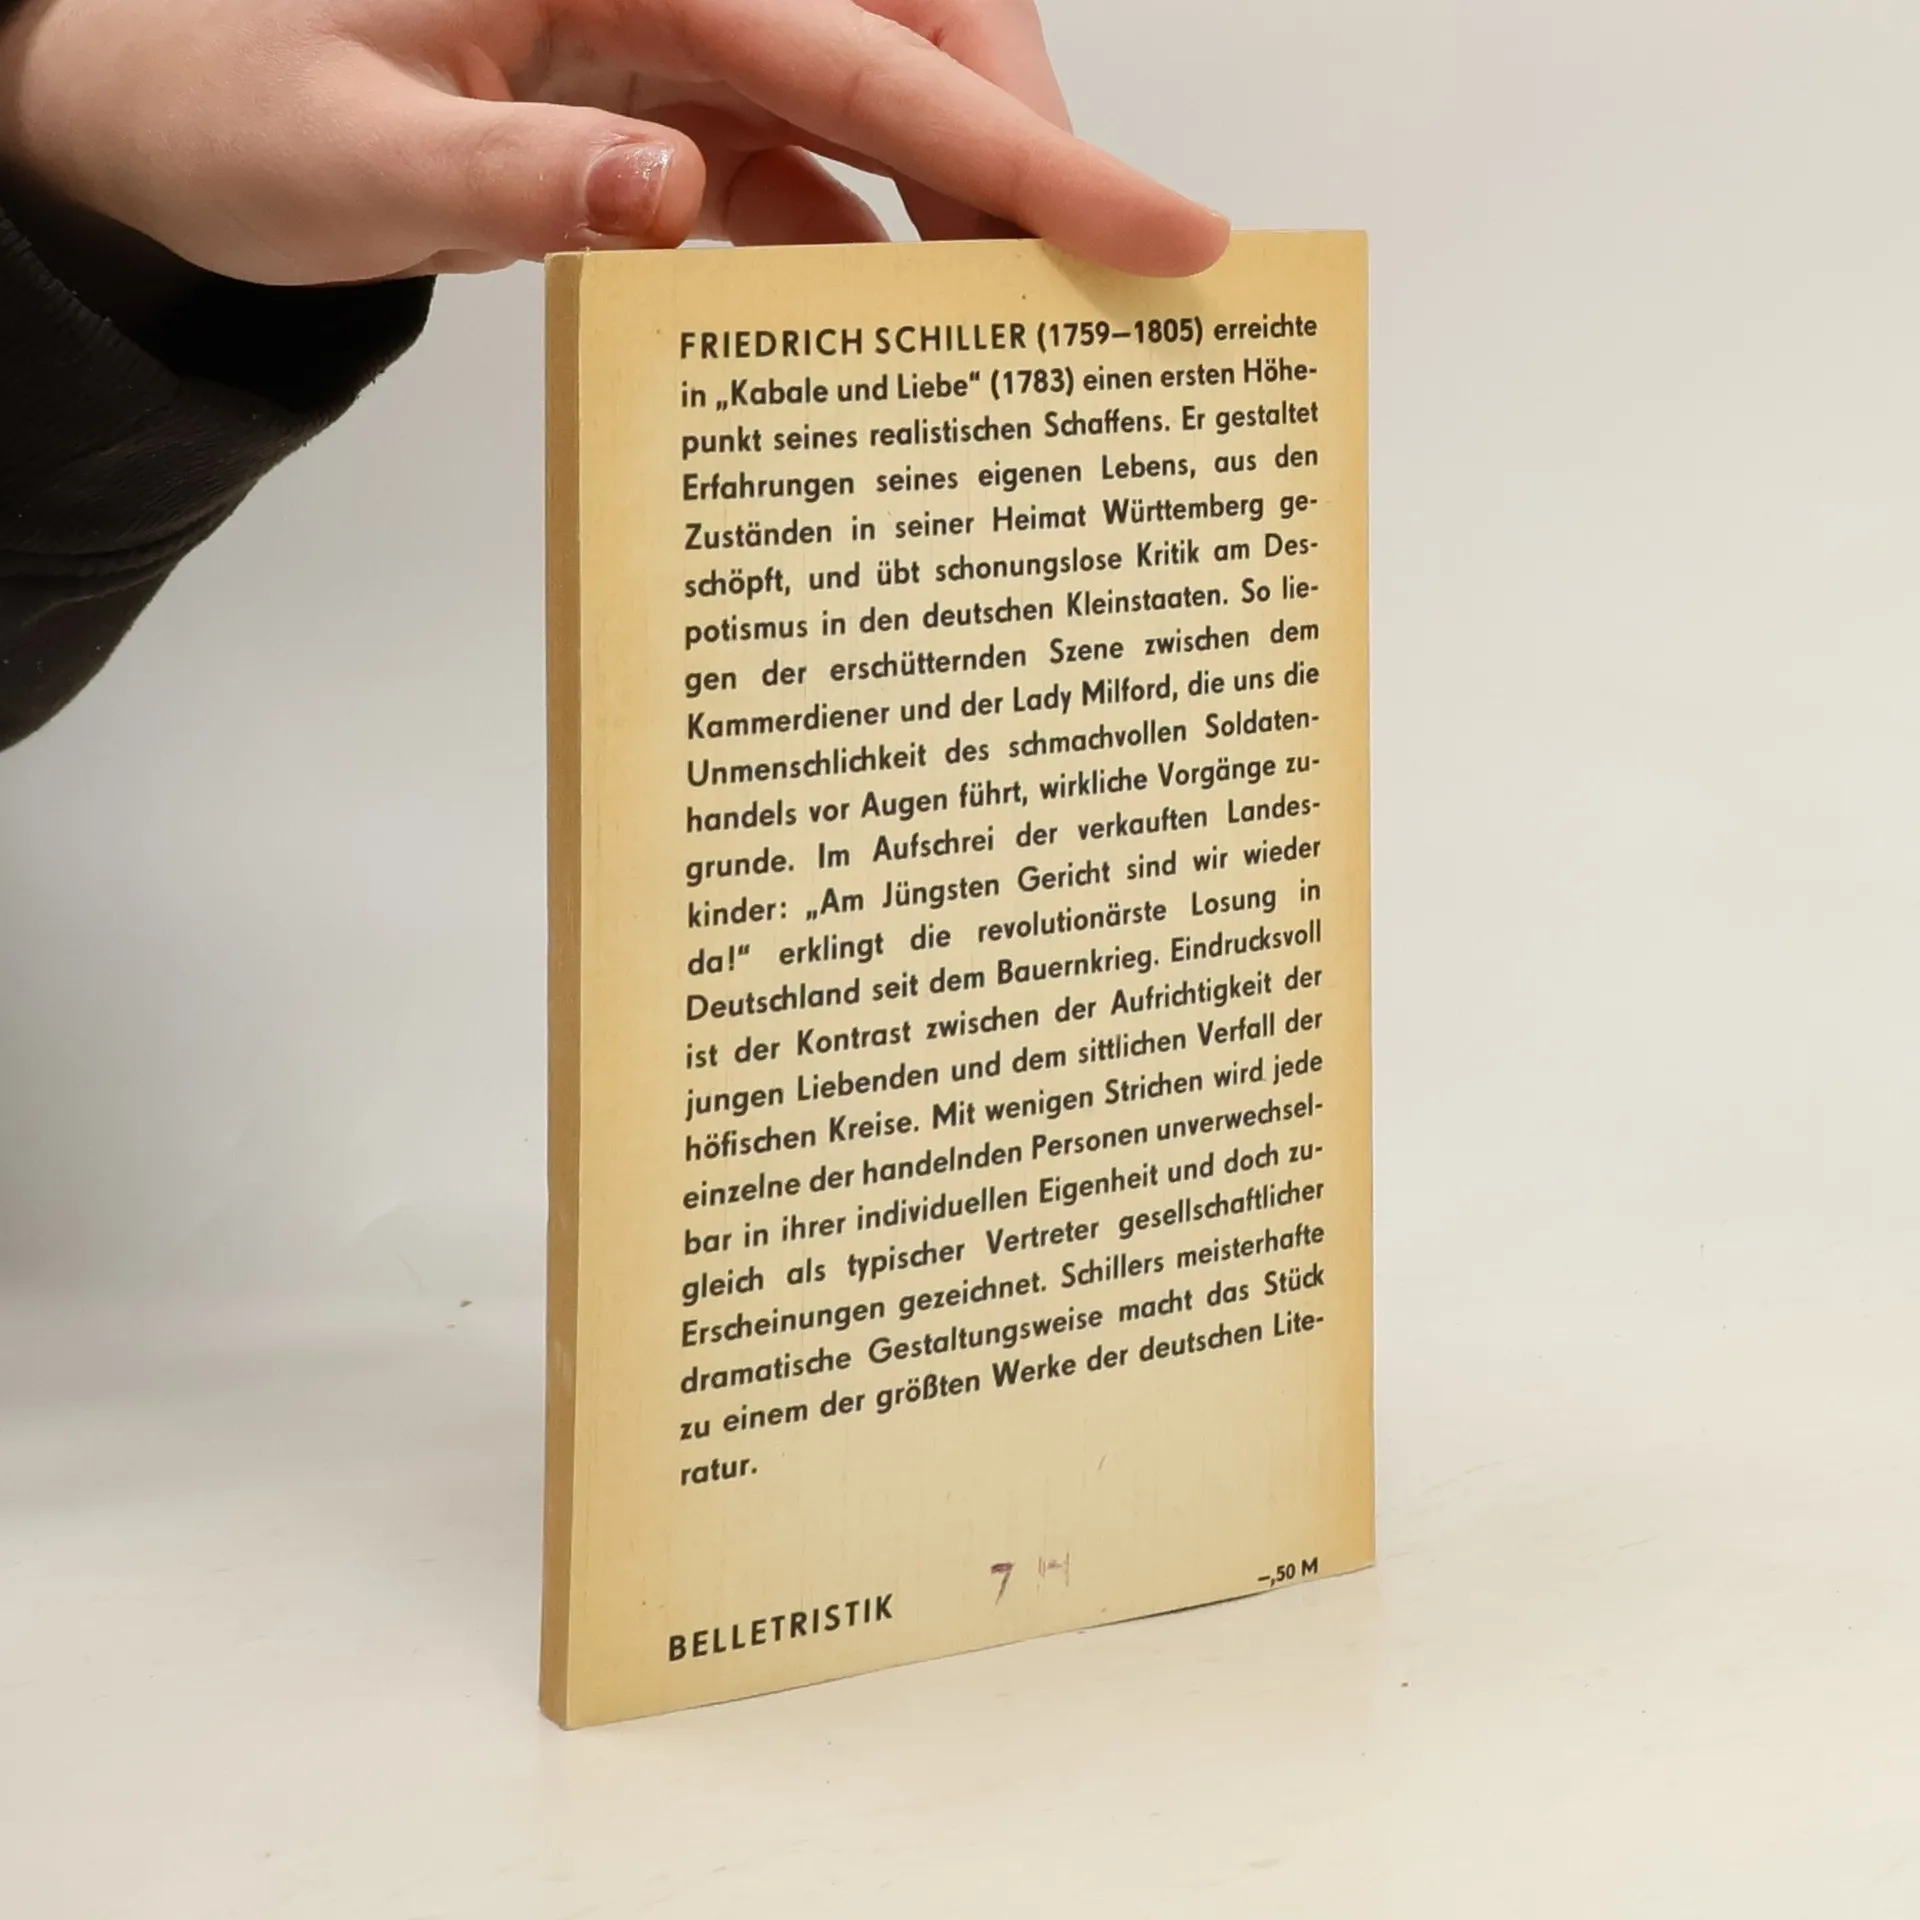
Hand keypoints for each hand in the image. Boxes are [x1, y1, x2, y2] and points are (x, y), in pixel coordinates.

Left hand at [0, 0, 1227, 284]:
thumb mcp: (344, 155)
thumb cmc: (225, 98)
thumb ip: (509, 180)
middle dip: (1025, 168)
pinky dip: (853, 259)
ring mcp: (675, 47)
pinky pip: (798, 176)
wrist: (157, 104)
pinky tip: (874, 344)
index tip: (1161, 223)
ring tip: (1012, 342)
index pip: (873, 49)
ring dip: (951, 227)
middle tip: (1111, 293)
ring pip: (873, 119)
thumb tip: (673, 198)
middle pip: (911, 52)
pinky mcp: (660, 111)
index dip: (1028, 144)